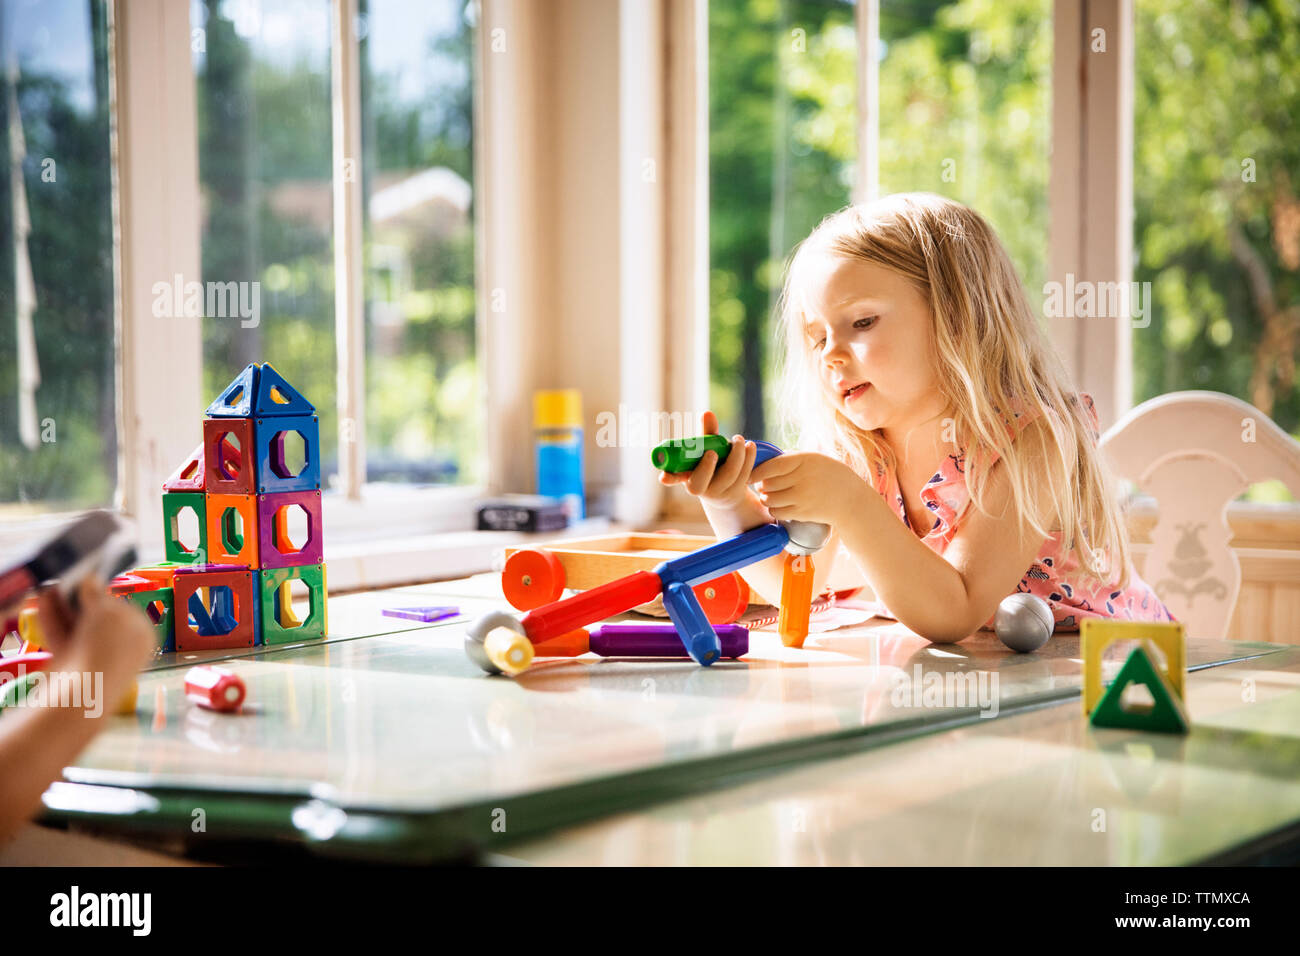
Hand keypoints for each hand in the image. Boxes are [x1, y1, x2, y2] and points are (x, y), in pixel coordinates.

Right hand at [36, 577, 156, 686]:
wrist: (85, 689)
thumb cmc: (107, 646)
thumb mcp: (107, 611)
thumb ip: (97, 594)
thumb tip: (91, 580)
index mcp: (144, 634)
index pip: (126, 609)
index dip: (106, 595)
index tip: (89, 583)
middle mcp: (124, 647)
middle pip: (99, 617)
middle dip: (80, 600)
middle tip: (66, 584)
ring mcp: (98, 657)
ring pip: (78, 626)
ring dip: (62, 606)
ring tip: (50, 589)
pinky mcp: (75, 665)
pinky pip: (64, 637)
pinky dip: (53, 620)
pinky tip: (44, 602)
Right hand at [658, 411, 757, 511]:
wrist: (726, 489)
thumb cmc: (711, 464)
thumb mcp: (706, 448)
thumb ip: (706, 433)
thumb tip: (707, 413)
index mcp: (685, 476)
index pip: (673, 478)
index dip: (668, 478)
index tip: (664, 476)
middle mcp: (699, 488)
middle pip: (699, 483)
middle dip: (706, 467)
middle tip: (712, 452)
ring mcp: (718, 492)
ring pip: (728, 476)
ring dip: (735, 456)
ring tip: (738, 439)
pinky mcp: (736, 492)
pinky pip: (743, 476)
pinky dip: (748, 459)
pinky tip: (750, 446)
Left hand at [750, 452, 866, 526]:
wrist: (850, 499)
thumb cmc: (829, 476)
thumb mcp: (815, 459)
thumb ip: (792, 460)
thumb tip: (764, 462)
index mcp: (805, 460)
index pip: (772, 466)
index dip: (757, 471)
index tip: (752, 475)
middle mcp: (803, 477)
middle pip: (768, 483)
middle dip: (762, 486)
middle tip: (762, 486)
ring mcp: (803, 496)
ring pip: (770, 499)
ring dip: (765, 498)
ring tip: (768, 496)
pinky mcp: (803, 512)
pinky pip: (777, 512)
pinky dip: (773, 509)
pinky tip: (778, 506)